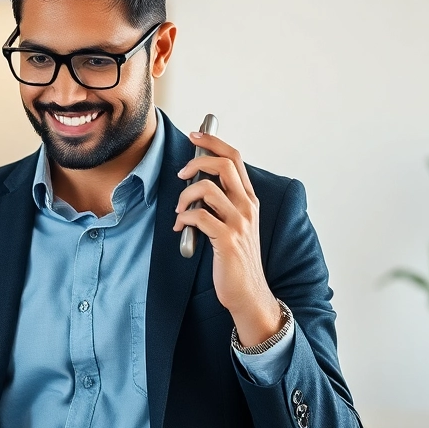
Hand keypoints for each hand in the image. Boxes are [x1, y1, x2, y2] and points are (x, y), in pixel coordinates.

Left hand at [174, 131, 282, 346]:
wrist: (248, 292)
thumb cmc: (236, 259)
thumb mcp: (234, 225)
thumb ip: (221, 204)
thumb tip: (195, 184)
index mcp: (249, 200)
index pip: (235, 158)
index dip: (214, 142)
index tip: (195, 135)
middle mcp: (248, 207)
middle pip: (224, 164)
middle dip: (197, 161)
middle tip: (181, 173)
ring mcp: (239, 222)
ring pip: (207, 188)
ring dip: (185, 196)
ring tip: (179, 210)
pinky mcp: (226, 239)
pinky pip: (199, 216)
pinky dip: (184, 217)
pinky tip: (180, 226)